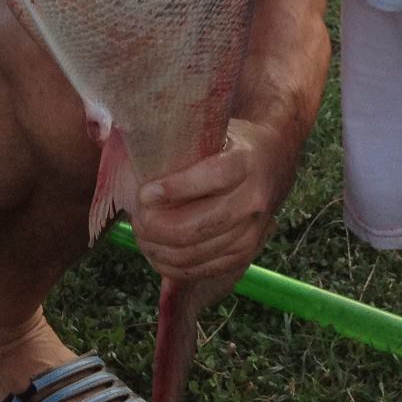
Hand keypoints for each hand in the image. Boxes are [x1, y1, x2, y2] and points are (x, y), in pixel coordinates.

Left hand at [129, 119, 284, 281]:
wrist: (271, 162)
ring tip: (141, 233)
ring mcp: (252, 232)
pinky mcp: (245, 254)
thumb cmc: (230, 145)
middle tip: (137, 217)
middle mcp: (253, 199)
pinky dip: (172, 266)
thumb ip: (183, 144)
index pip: (213, 178)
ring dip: (158, 248)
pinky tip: (155, 251)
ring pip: (195, 253)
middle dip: (156, 227)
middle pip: (197, 226)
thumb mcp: (214, 131)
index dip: (175, 189)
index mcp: (246, 162)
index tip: (145, 192)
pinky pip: (202, 269)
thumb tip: (129, 153)